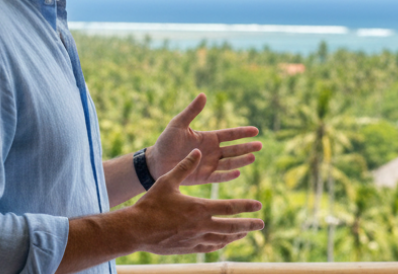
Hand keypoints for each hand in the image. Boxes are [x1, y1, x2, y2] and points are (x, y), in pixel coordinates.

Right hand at [131, 149, 264, 254]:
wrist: (135, 230)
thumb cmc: (151, 204)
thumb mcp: (167, 181)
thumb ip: (185, 166)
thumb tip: (197, 149)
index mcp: (199, 208)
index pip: (229, 207)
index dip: (246, 206)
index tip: (259, 205)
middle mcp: (201, 225)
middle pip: (231, 227)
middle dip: (248, 225)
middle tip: (261, 224)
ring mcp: (195, 239)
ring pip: (222, 239)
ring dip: (236, 235)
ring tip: (245, 232)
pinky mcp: (188, 248)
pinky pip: (209, 247)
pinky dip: (220, 243)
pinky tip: (224, 241)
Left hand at [147, 93, 261, 184]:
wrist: (155, 161)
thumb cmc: (166, 141)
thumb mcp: (178, 124)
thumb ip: (192, 111)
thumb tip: (203, 95)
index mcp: (209, 138)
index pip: (230, 135)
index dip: (242, 133)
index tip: (256, 131)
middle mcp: (212, 151)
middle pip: (234, 149)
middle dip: (247, 147)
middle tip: (260, 145)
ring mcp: (209, 165)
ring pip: (229, 163)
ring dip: (241, 161)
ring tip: (252, 157)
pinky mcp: (203, 177)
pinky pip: (218, 176)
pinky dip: (227, 175)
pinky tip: (237, 173)